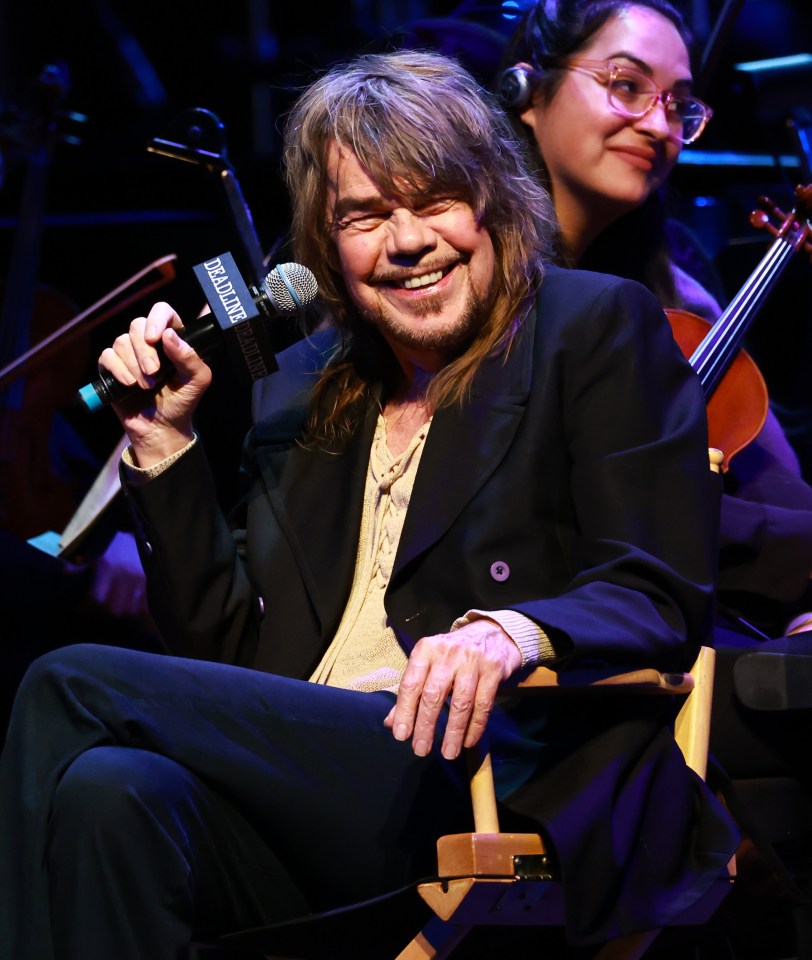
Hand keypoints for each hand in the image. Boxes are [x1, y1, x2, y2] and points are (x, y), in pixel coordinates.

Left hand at [89, 531, 150, 619]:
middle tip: (104, 606)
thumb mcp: (96, 552)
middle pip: (113, 608)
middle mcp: (123, 576)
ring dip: (124, 610)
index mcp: (107, 568)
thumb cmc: (115, 545)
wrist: (140, 535)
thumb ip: (81, 565)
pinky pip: (145, 605)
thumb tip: (65, 572)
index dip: (91, 604)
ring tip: (120, 606)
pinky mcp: (151, 582)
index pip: (97, 598)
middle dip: (107, 610)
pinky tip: (134, 604)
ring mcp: (139, 580)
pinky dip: (139, 608)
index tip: (88, 604)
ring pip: (130, 610)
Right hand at [97, 301, 211, 467]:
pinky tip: (129, 384)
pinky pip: (107, 356)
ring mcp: (129, 354)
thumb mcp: (198, 381)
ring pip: (121, 341)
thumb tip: (169, 335)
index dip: (157, 318)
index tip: (156, 337)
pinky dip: (118, 370)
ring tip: (147, 386)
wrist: (162, 428)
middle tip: (155, 373)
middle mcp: (149, 342)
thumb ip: (190, 357)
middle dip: (145, 352)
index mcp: (172, 338)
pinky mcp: (112, 368)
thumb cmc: (183, 402)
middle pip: (137, 325)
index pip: (162, 311)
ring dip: (135, 366)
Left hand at [383, 619, 521, 759]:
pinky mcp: (493, 670)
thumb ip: (411, 692)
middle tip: (421, 749)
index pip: (410, 683)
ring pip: (460, 702)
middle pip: (433, 694)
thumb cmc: (453, 655)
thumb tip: (390, 722)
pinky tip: (468, 742)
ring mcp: (472, 660)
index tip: (401, 735)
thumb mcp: (429, 665)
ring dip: (453, 731)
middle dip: (426, 725)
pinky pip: (483, 704)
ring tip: (448, 752)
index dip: (404, 711)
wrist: (492, 634)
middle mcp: (447, 653)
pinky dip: (475, 727)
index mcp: (425, 650)